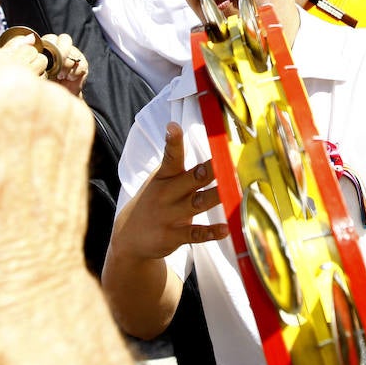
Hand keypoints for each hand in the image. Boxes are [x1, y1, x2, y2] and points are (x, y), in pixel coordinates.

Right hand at [113, 123, 226, 261]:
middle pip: (193, 178)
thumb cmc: (155, 201)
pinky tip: (225, 229)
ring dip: (217, 197)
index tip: (173, 126)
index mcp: (165, 176)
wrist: (129, 237)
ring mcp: (169, 215)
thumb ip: (182, 167)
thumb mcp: (161, 180)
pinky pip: (195, 233)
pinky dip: (210, 232)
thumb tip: (212, 150)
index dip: (173, 141)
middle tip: (227, 161)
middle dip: (210, 170)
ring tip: (236, 192)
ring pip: (198, 203)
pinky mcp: (172, 235)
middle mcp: (167, 193)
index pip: (170, 156)